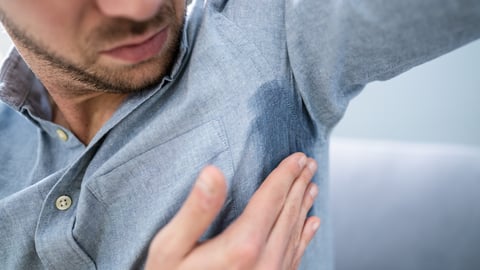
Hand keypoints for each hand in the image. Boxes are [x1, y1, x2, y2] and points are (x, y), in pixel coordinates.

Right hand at [145, 153, 319, 269]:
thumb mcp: (171, 248)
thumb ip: (196, 211)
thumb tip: (213, 173)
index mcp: (243, 246)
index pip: (271, 199)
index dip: (285, 174)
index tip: (297, 157)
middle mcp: (266, 261)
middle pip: (288, 212)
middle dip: (299, 184)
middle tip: (308, 164)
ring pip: (296, 232)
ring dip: (304, 206)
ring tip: (311, 186)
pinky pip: (296, 255)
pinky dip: (306, 235)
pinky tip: (311, 225)